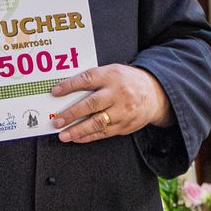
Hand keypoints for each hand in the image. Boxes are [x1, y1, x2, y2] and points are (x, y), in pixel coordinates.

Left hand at [49, 64, 172, 143]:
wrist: (155, 93)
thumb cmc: (127, 81)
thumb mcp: (112, 72)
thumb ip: (94, 78)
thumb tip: (67, 90)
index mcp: (112, 76)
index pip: (87, 79)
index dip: (70, 86)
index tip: (55, 92)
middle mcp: (117, 93)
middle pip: (91, 104)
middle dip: (72, 113)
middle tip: (57, 120)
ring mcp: (123, 111)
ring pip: (97, 123)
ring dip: (78, 130)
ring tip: (63, 135)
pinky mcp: (125, 125)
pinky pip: (104, 133)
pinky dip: (89, 136)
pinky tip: (77, 138)